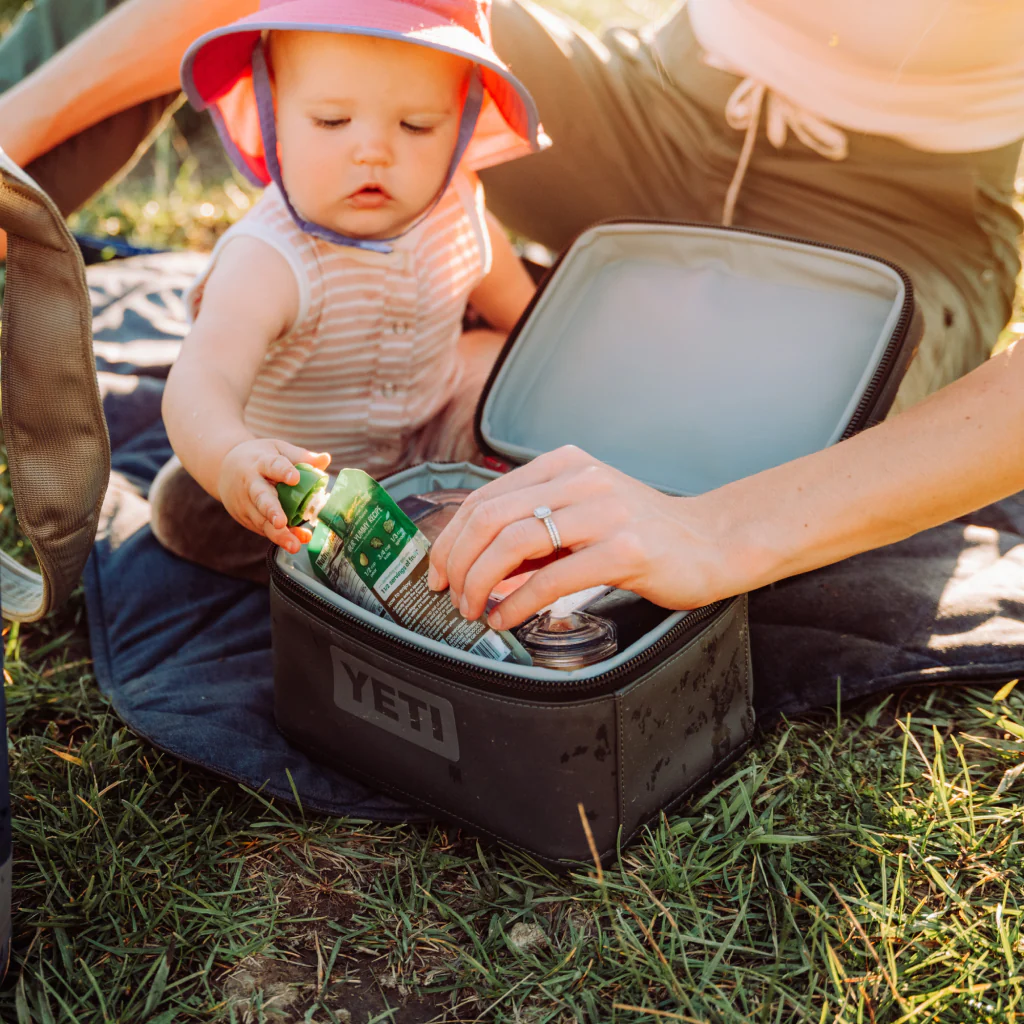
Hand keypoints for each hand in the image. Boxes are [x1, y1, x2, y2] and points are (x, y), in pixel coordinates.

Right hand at [218, 439, 330, 552]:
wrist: (224, 468)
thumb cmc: (259, 458)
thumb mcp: (277, 450)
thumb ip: (301, 457)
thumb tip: (325, 459)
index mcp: (260, 462)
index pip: (272, 465)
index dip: (283, 471)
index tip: (295, 478)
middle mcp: (250, 484)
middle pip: (261, 498)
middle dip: (271, 510)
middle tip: (281, 522)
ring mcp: (246, 504)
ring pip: (261, 520)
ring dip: (278, 534)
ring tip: (293, 545)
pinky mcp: (245, 518)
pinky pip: (264, 529)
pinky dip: (280, 537)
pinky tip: (295, 542)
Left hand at [427, 445, 738, 628]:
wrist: (712, 542)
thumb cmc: (644, 532)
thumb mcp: (584, 512)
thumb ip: (536, 527)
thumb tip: (478, 565)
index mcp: (565, 465)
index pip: (485, 497)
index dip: (451, 538)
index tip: (439, 571)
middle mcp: (581, 480)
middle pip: (490, 517)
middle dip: (458, 562)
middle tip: (450, 595)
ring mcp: (604, 512)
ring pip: (514, 542)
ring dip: (481, 583)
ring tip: (475, 610)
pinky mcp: (626, 549)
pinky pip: (552, 578)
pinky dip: (518, 602)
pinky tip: (507, 618)